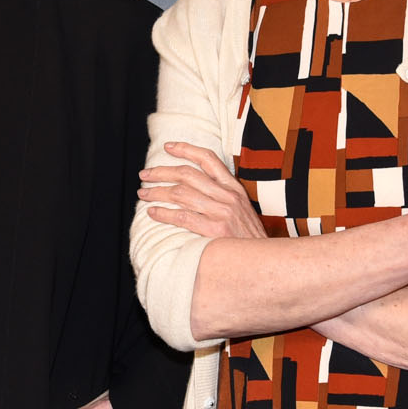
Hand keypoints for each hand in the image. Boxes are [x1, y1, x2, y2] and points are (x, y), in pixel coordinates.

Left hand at [139, 143, 266, 240]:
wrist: (264, 261)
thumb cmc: (249, 238)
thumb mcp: (242, 210)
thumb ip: (222, 197)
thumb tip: (194, 189)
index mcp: (234, 188)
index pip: (208, 159)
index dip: (186, 149)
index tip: (168, 147)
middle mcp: (228, 196)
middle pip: (188, 174)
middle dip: (162, 172)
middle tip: (145, 175)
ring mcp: (222, 213)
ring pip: (181, 193)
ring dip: (157, 192)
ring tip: (143, 194)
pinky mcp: (215, 231)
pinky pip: (182, 217)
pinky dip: (163, 213)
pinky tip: (153, 212)